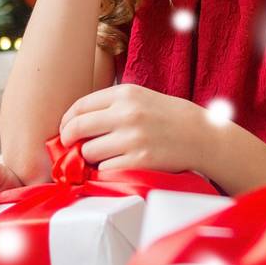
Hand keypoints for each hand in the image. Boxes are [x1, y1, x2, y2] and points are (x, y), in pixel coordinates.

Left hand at [56, 84, 211, 174]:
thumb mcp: (140, 98)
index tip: (65, 130)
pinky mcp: (139, 162)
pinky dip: (107, 170)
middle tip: (69, 146)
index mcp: (125, 94)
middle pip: (77, 128)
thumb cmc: (167, 117)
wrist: (200, 136)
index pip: (80, 106)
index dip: (66, 121)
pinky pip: (105, 170)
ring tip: (104, 155)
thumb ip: (110, 106)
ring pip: (88, 152)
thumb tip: (75, 122)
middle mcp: (127, 114)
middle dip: (68, 140)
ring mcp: (133, 139)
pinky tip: (118, 165)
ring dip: (91, 158)